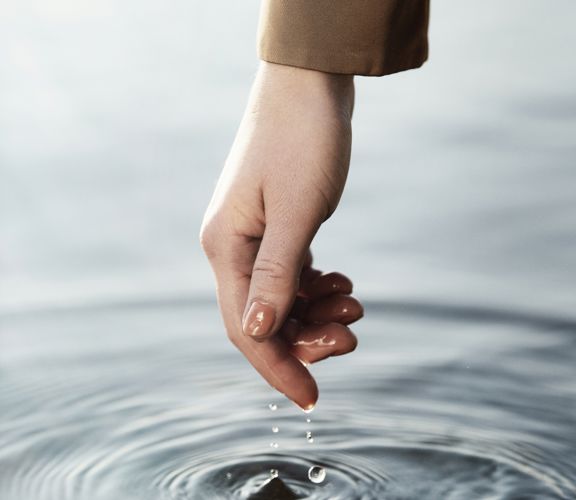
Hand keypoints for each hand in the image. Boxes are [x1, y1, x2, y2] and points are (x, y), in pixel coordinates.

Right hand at [200, 61, 361, 409]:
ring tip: (355, 305)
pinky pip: (292, 276)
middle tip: (355, 333)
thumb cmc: (303, 141)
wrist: (310, 88)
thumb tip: (257, 331)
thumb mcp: (297, 212)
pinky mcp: (275, 228)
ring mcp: (253, 237)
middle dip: (308, 337)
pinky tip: (341, 285)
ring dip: (318, 313)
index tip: (313, 399)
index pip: (246, 326)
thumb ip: (277, 274)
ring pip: (281, 300)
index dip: (278, 367)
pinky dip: (317, 289)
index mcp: (226, 247)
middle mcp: (232, 247)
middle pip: (265, 318)